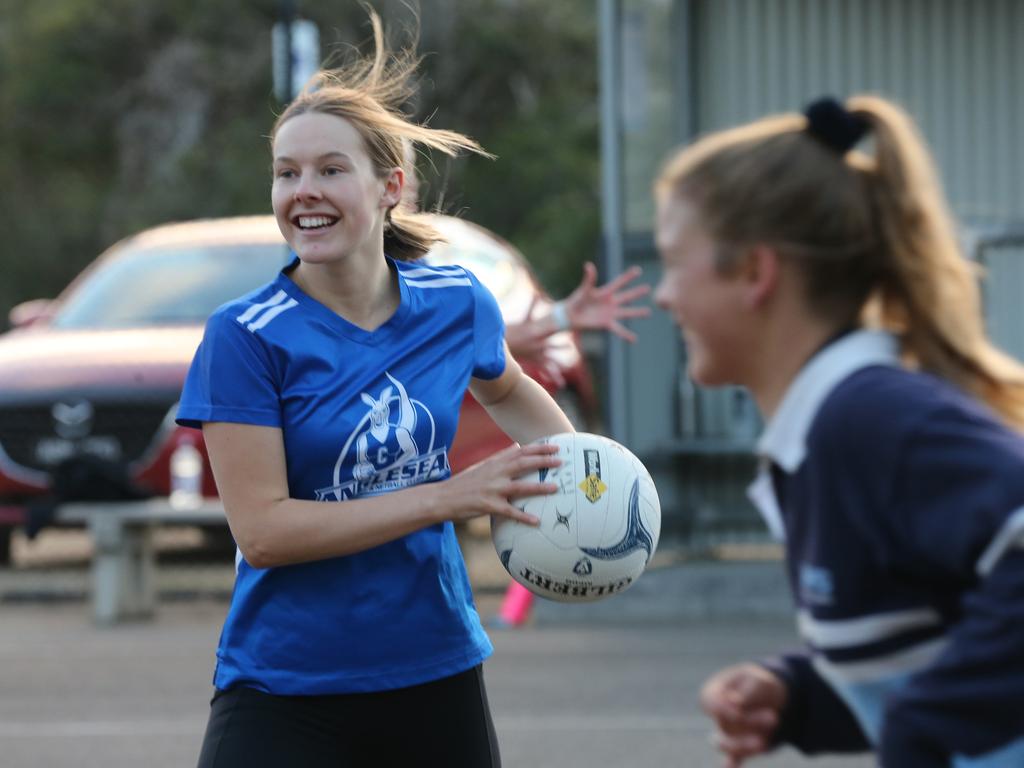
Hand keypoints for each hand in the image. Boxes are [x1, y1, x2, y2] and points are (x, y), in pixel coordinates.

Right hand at [433, 442, 561, 524]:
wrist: (442, 497)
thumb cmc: (463, 483)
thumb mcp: (481, 466)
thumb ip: (500, 457)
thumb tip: (517, 446)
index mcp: (494, 463)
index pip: (520, 451)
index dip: (538, 448)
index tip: (555, 446)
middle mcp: (495, 473)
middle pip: (522, 464)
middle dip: (543, 461)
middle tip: (561, 461)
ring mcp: (491, 489)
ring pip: (520, 487)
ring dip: (539, 488)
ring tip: (555, 488)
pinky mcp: (488, 506)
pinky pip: (509, 512)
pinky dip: (523, 516)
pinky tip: (536, 521)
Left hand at [561, 262, 650, 341]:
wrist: (571, 316)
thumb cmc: (576, 300)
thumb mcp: (584, 290)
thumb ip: (589, 279)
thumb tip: (588, 265)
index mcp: (605, 292)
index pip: (619, 282)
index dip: (628, 276)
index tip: (638, 270)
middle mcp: (610, 302)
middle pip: (627, 296)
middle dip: (637, 292)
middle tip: (648, 288)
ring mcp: (610, 313)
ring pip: (627, 312)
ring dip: (638, 313)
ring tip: (649, 312)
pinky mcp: (607, 323)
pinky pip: (619, 329)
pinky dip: (626, 335)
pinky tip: (634, 339)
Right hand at [700, 663, 786, 767]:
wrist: (770, 697)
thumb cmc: (759, 684)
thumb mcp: (757, 680)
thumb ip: (746, 690)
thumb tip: (734, 703)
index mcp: (714, 692)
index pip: (711, 704)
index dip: (726, 710)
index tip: (740, 711)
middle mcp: (716, 716)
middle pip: (725, 724)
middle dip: (750, 722)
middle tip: (774, 717)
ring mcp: (727, 734)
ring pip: (728, 745)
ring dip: (743, 745)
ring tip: (763, 743)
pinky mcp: (740, 748)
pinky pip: (733, 757)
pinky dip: (731, 763)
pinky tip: (731, 767)